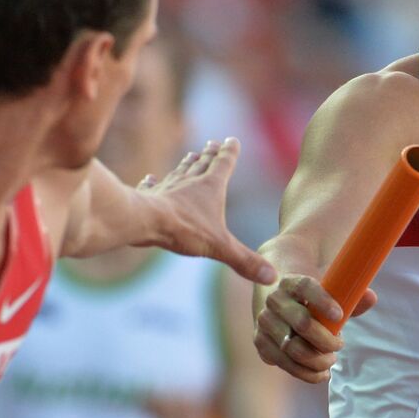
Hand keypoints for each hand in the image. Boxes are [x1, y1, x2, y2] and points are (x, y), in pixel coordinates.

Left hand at [139, 138, 274, 285]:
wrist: (145, 221)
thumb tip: (273, 277)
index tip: (232, 140)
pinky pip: (152, 187)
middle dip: (209, 155)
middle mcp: (189, 183)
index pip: (223, 164)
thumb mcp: (220, 247)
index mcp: (210, 188)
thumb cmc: (185, 229)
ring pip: (180, 172)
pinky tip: (151, 178)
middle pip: (202, 165)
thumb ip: (245, 261)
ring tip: (191, 155)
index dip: (229, 152)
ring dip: (186, 164)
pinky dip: (153, 182)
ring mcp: (167, 189)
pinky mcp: (149, 197)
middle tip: (212, 144)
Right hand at [253, 272, 374, 383]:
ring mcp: (264, 322)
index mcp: (290, 281)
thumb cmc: (311, 298)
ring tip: (331, 360)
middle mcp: (273, 300)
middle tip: (340, 344)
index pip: (305, 287)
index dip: (323, 301)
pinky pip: (284, 363)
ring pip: (292, 348)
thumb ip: (350, 296)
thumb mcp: (328, 291)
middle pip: (302, 323)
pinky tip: (320, 373)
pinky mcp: (261, 342)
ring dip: (317, 360)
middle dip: (326, 340)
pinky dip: (306, 373)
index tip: (340, 316)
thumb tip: (370, 298)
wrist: (280, 300)